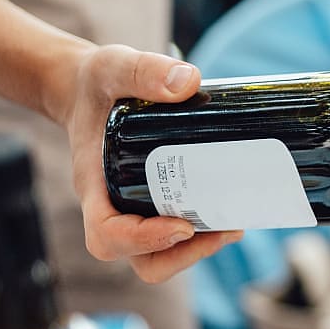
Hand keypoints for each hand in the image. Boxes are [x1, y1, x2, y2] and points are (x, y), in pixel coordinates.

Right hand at [57, 45, 241, 282]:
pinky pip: (178, 238)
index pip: (107, 235)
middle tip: (226, 229)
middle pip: (143, 261)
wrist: (93, 92)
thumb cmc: (98, 85)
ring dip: (200, 249)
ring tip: (236, 224)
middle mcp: (114, 208)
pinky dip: (204, 232)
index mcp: (95, 187)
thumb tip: (188, 82)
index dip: (143, 241)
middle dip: (185, 255)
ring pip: (163, 257)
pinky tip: (234, 210)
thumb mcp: (113, 67)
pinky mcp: (156, 206)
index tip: (181, 225)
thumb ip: (143, 71)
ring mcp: (136, 212)